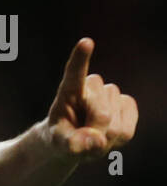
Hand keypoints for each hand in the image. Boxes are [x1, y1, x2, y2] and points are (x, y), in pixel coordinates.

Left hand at [43, 38, 137, 160]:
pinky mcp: (126, 104)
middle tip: (82, 139)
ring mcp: (111, 95)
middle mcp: (92, 88)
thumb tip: (95, 140)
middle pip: (102, 115)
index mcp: (68, 91)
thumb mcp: (58, 143)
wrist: (75, 139)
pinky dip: (118, 139)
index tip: (85, 42)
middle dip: (94, 134)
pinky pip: (127, 128)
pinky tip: (107, 135)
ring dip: (105, 138)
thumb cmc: (62, 137)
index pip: (75, 73)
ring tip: (92, 136)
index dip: (81, 59)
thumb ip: (71, 143)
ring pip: (115, 124)